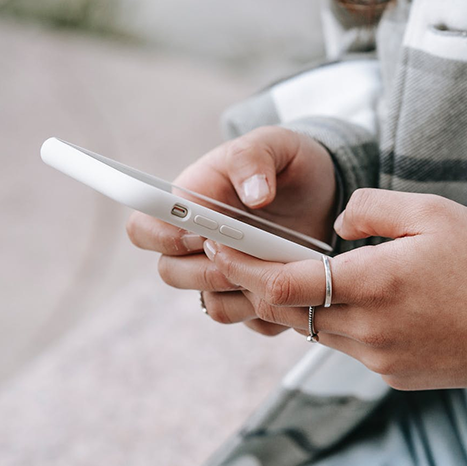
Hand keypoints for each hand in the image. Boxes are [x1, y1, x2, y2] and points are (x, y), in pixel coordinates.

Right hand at [126, 127, 337, 335]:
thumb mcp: (274, 144)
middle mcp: (197, 246)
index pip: (143, 228)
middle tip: (245, 255)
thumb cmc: (288, 163)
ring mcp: (225, 276)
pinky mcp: (255, 299)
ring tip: (278, 268)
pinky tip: (296, 285)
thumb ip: (254, 158)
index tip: (200, 234)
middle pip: (171, 273)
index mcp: (188, 203)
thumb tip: (254, 195)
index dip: (162, 237)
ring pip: (212, 305)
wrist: (323, 191)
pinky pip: (252, 321)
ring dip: (242, 292)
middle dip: (206, 270)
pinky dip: (272, 310)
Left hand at [203, 189, 466, 388]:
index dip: (243, 265)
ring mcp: (378, 358)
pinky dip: (334, 323)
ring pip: (314, 330)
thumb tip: (334, 221)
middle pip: (288, 311)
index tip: (217, 245)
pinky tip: (347, 301)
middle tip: (234, 257)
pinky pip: (347, 346)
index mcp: (373, 283)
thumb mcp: (431, 212)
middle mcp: (367, 329)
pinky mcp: (392, 374)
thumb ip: (369, 208)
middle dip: (256, 284)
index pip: (283, 282)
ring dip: (295, 304)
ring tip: (289, 273)